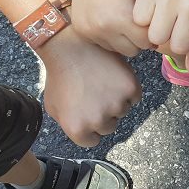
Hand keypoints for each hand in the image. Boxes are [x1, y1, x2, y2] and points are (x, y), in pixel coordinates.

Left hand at [41, 29, 141, 146]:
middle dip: (103, 114)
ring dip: (116, 101)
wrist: (72, 48)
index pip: (92, 141)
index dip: (89, 126)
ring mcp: (116, 104)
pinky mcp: (130, 88)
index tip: (87, 112)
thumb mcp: (54, 107)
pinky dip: (128, 90)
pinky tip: (114, 78)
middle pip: (109, 127)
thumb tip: (83, 131)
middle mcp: (98, 121)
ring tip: (103, 83)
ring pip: (123, 111)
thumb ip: (69, 124)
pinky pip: (135, 97)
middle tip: (95, 95)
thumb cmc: (60, 75)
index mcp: (77, 129)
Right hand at [70, 0, 149, 56]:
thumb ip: (147, 16)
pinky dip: (108, 37)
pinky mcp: (82, 31)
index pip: (147, 41)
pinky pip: (102, 43)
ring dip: (123, 41)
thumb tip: (157, 34)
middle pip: (133, 50)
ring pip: (117, 49)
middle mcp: (105, 28)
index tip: (152, 27)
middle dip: (138, 41)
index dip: (152, 34)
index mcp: (123, 18)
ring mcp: (91, 31)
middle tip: (139, 28)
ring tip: (124, 24)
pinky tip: (111, 22)